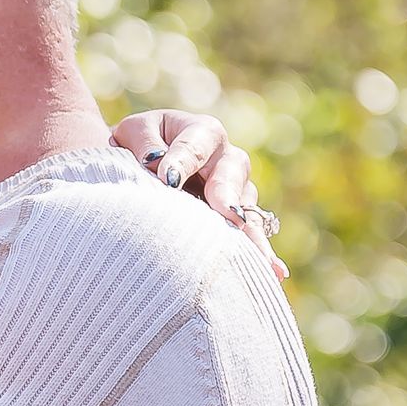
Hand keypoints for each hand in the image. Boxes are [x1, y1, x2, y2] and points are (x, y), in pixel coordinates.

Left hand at [112, 110, 286, 279]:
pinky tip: (274, 272)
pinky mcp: (235, 221)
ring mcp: (236, 192)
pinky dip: (259, 253)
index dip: (182, 161)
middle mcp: (226, 160)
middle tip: (225, 211)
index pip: (195, 145)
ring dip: (248, 230)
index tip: (167, 180)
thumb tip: (154, 162)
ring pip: (246, 207)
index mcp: (202, 133)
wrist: (143, 163)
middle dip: (227, 194)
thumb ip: (143, 141)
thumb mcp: (133, 133)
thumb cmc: (140, 144)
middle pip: (233, 173)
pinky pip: (250, 236)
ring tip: (255, 252)